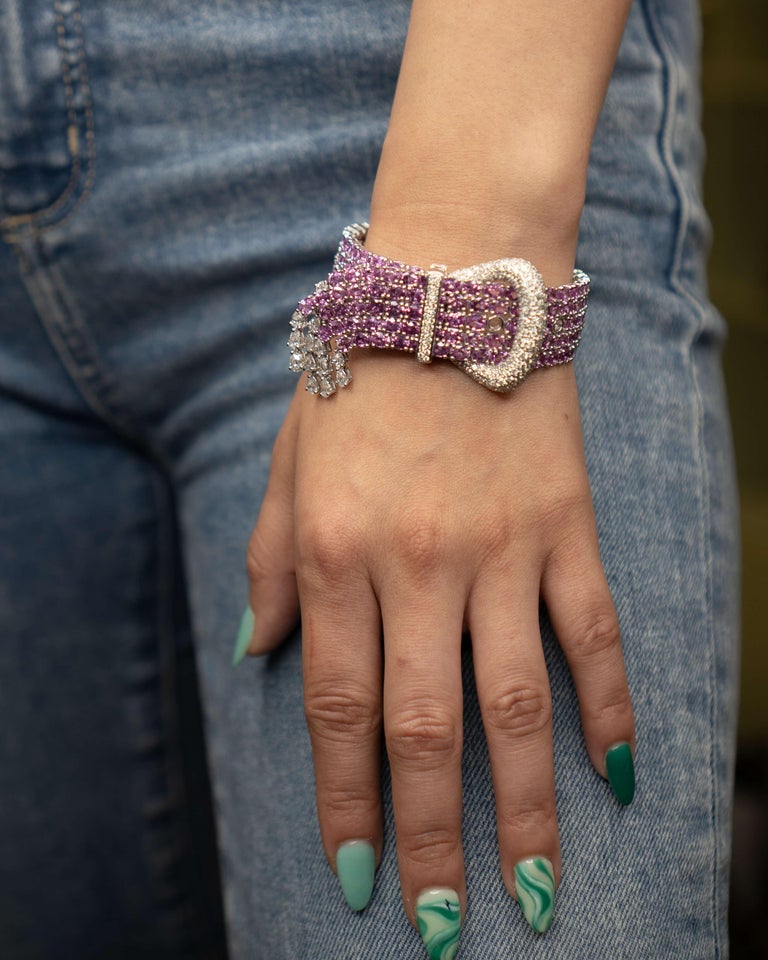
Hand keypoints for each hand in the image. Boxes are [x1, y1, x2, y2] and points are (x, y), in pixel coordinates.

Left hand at [241, 349, 634, 943]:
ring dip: (526, 807)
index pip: (339, 711)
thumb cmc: (359, 371)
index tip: (356, 877)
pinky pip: (593, 632)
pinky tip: (618, 775)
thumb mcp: (287, 458)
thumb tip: (260, 655)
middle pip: (425, 731)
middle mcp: (416, 563)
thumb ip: (269, 561)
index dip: (344, 805)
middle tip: (446, 924)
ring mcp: (501, 548)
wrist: (453, 284)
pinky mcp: (566, 525)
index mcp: (335, 551)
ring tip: (534, 891)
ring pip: (517, 703)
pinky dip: (610, 706)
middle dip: (431, 838)